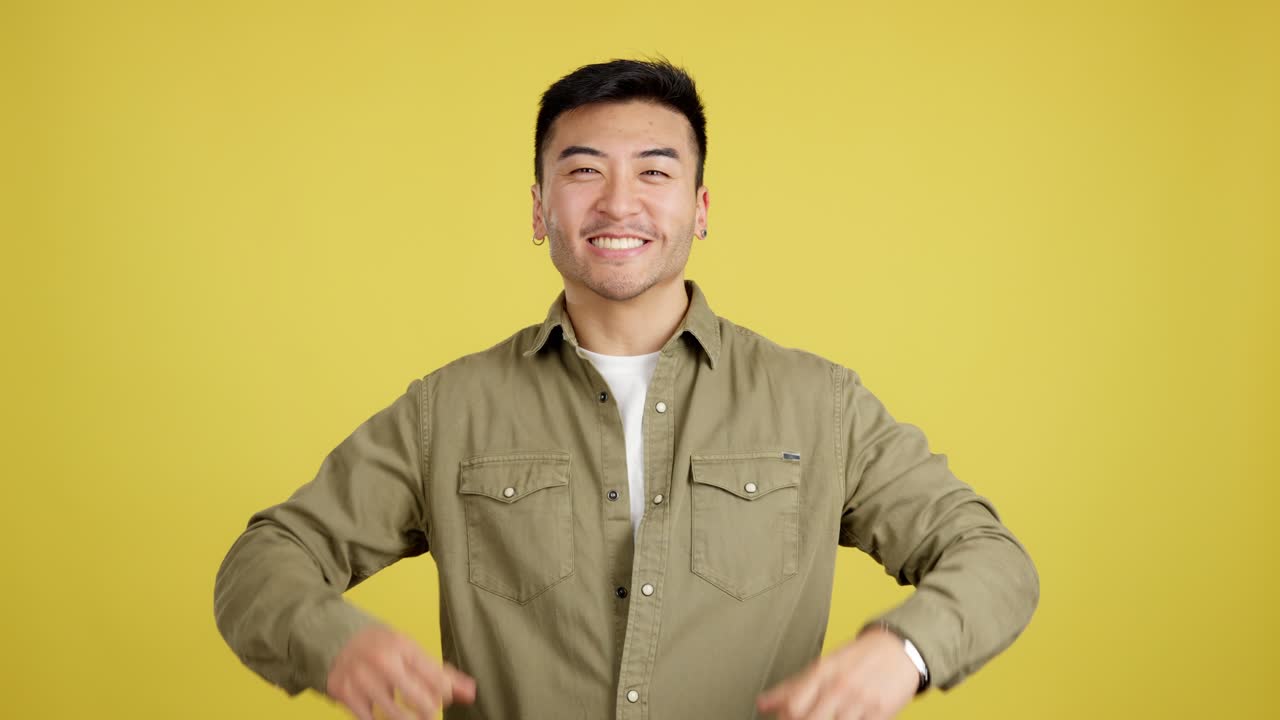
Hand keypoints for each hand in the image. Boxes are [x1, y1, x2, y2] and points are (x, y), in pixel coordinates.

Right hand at [326, 623, 476, 719]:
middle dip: (428, 710)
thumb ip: (440, 672)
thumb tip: (470, 692)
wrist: (334, 640)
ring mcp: (363, 679)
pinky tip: (385, 716)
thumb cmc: (380, 646)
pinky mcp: (345, 694)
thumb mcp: (409, 650)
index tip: (442, 698)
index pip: (436, 677)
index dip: (444, 694)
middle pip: (419, 698)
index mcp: (403, 645)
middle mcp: (384, 661)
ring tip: (412, 718)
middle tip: (427, 710)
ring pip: (396, 715)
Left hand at [756, 627, 917, 719]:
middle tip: (805, 719)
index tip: (785, 719)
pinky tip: (845, 719)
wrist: (898, 650)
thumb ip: (791, 687)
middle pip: (809, 719)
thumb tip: (762, 704)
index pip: (793, 705)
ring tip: (829, 717)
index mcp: (822, 673)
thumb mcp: (822, 666)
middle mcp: (839, 687)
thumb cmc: (857, 658)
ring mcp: (860, 702)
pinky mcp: (880, 714)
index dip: (785, 718)